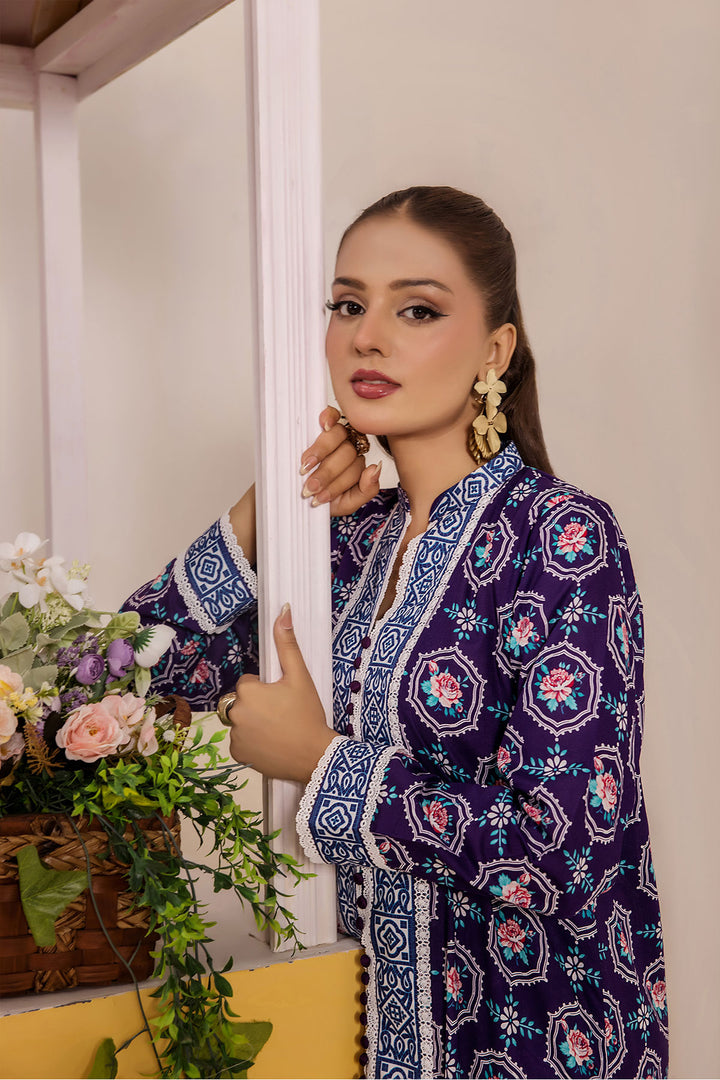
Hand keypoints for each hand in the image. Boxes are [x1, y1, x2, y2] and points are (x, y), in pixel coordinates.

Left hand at [227, 604, 335, 782]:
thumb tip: (283, 610)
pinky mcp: (237, 754)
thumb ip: (287, 644)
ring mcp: (234, 735)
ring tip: (278, 729)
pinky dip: (251, 742)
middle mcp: (234, 713)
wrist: (314, 755)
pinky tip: (270, 743)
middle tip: (281, 714)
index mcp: (247, 691)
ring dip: (254, 723)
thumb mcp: (300, 677)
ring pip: (241, 721)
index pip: (248, 683)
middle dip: (258, 705)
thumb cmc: (307, 715)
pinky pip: (240, 741)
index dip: (266, 689)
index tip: (282, 698)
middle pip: (242, 701)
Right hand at [300, 406, 381, 516]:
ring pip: (338, 435)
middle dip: (327, 473)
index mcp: (357, 465)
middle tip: (311, 486)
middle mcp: (349, 449)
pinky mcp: (325, 424)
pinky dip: (330, 417)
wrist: (305, 495)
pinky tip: (324, 423)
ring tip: (306, 468)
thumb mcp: (347, 502)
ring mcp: (338, 436)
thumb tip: (375, 469)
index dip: (339, 481)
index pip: (357, 467)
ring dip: (321, 452)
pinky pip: (334, 414)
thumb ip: (366, 490)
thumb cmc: (326, 496)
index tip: (321, 495)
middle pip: (346, 452)